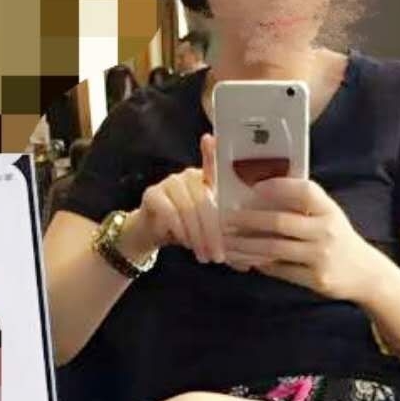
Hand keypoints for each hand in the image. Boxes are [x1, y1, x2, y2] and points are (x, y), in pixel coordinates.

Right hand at [135, 133, 225, 264]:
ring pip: (188, 209)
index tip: (211, 140)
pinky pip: (170, 214)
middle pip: (204, 201)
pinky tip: (184, 243)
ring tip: (204, 256)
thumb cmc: (186, 229)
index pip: (211, 164)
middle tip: (218, 256)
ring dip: (197, 237)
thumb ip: (225, 237)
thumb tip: (247, 261)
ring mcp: (169, 183)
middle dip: (213, 232)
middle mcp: (187, 176)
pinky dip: (180, 231)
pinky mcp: (152, 194)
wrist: (152, 234)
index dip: (211, 151)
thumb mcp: (209, 232)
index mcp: (204, 181)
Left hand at [220, 176, 373, 299]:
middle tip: (226, 218)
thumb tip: (262, 192)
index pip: (304, 191)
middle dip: (248, 220)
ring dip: (246, 245)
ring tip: (228, 242)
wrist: (365, 274)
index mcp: (330, 210)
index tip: (254, 187)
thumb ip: (304, 206)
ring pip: (275, 249)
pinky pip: (280, 269)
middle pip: (280, 222)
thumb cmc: (338, 239)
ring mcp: (321, 257)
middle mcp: (327, 231)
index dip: (278, 187)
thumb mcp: (329, 216)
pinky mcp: (315, 279)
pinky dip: (260, 263)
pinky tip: (245, 258)